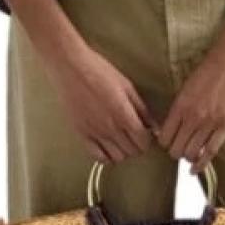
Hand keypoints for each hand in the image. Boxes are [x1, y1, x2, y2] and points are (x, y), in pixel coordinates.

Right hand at [47, 43, 160, 162]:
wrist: (70, 67)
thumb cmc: (98, 71)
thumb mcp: (126, 86)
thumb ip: (142, 108)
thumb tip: (154, 125)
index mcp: (124, 114)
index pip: (143, 141)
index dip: (148, 139)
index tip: (146, 134)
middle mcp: (110, 127)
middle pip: (132, 151)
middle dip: (138, 145)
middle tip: (135, 135)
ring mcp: (95, 132)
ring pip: (117, 157)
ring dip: (123, 151)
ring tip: (122, 140)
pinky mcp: (81, 133)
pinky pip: (97, 156)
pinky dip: (105, 156)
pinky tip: (107, 145)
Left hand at [154, 31, 224, 175]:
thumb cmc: (211, 68)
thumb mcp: (188, 86)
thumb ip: (180, 107)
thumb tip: (172, 125)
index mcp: (180, 105)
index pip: (164, 136)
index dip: (164, 143)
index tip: (167, 143)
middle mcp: (193, 116)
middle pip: (176, 148)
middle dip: (175, 152)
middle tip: (178, 150)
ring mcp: (211, 122)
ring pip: (192, 153)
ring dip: (189, 157)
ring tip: (190, 156)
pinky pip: (211, 152)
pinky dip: (202, 164)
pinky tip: (196, 169)